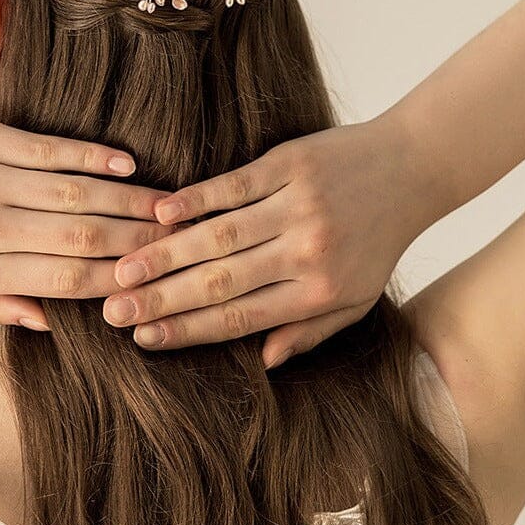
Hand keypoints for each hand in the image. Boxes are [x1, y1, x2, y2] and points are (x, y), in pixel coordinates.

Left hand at [0, 99, 176, 327]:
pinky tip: (128, 162)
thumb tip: (52, 323)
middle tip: (178, 243)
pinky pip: (50, 150)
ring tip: (166, 208)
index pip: (63, 284)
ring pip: (74, 195)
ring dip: (127, 201)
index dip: (113, 284)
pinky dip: (94, 157)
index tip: (151, 282)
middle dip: (135, 244)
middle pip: (80, 240)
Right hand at [103, 114, 436, 366]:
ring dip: (166, 254)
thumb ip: (309, 332)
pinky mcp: (289, 165)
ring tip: (124, 270)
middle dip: (161, 300)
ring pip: (219, 236)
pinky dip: (196, 200)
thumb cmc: (377, 241)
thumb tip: (263, 360)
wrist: (410, 169)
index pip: (240, 317)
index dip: (188, 330)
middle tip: (113, 311)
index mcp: (318, 292)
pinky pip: (234, 186)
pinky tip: (160, 214)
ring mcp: (296, 206)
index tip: (143, 339)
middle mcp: (306, 252)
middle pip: (220, 281)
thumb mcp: (355, 300)